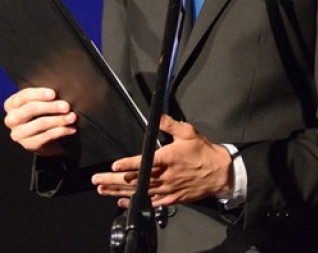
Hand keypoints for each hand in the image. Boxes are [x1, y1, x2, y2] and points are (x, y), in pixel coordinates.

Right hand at [2, 87, 76, 156]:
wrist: (40, 138)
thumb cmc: (40, 114)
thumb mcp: (38, 103)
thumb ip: (44, 97)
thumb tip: (59, 94)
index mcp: (11, 104)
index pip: (24, 96)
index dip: (39, 94)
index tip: (54, 94)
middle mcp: (11, 119)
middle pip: (31, 109)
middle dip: (51, 106)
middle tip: (66, 106)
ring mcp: (18, 134)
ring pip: (40, 124)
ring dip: (59, 120)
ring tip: (72, 117)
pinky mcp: (28, 145)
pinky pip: (46, 136)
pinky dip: (61, 131)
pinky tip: (71, 128)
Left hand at [91, 115, 232, 207]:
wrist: (220, 173)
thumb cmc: (203, 152)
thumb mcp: (188, 132)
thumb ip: (170, 124)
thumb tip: (157, 115)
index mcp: (168, 159)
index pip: (144, 162)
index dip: (128, 165)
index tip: (114, 166)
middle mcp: (165, 176)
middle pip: (135, 180)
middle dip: (114, 180)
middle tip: (97, 179)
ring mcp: (167, 189)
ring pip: (139, 193)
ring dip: (118, 191)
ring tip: (102, 189)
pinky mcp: (172, 199)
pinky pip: (150, 203)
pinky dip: (135, 203)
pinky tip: (122, 202)